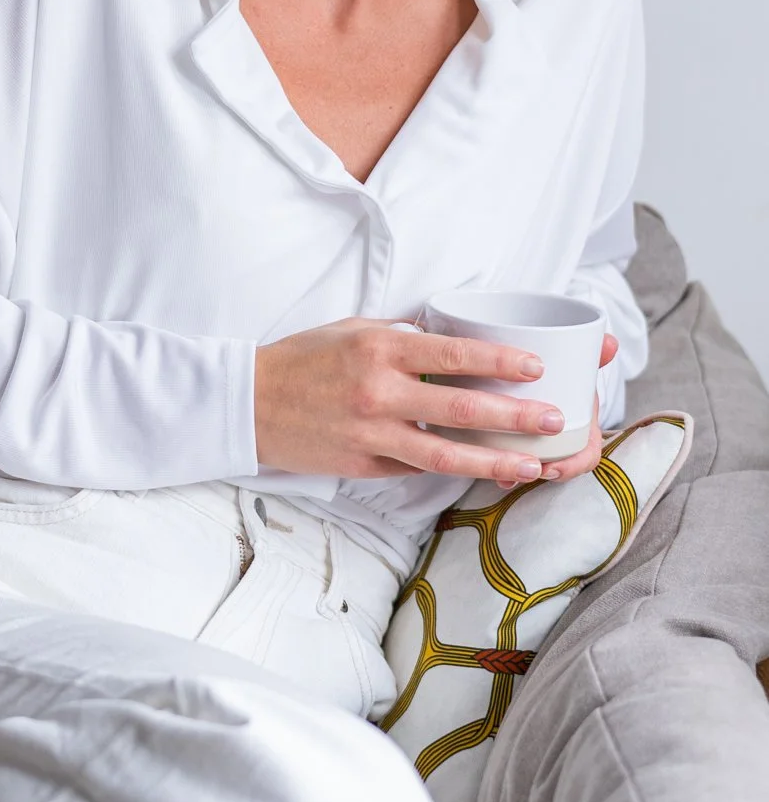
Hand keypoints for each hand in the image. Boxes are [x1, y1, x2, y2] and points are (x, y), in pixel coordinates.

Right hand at [254, 322, 619, 488]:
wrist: (249, 402)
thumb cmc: (303, 359)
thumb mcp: (353, 330)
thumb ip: (401, 337)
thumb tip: (449, 342)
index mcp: (379, 348)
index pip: (451, 354)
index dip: (498, 362)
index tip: (535, 367)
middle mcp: (378, 392)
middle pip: (460, 408)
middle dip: (513, 416)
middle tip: (553, 420)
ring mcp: (371, 434)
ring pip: (445, 453)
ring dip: (493, 460)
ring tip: (532, 464)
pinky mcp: (363, 466)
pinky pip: (416, 469)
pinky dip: (450, 470)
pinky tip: (482, 472)